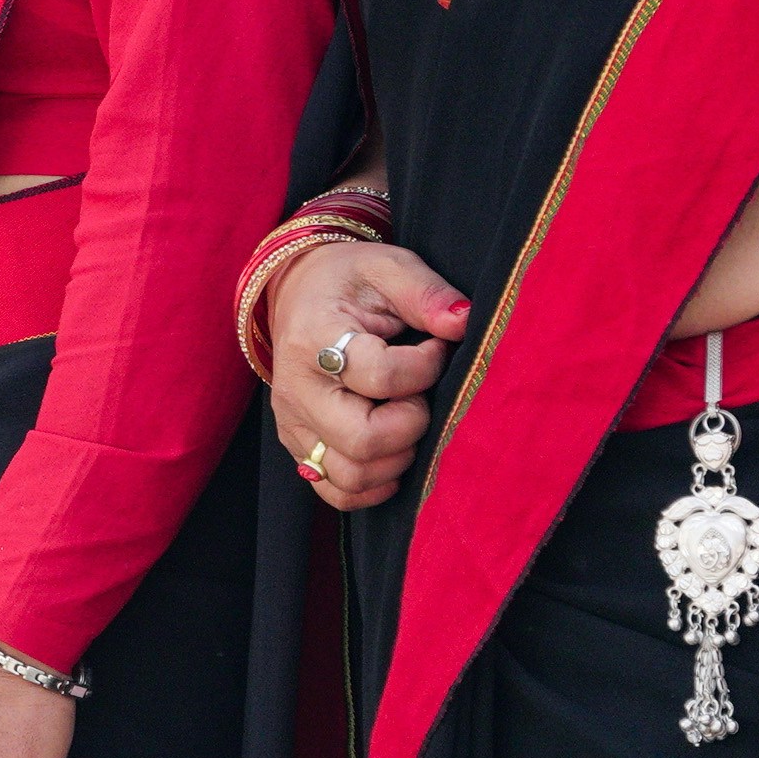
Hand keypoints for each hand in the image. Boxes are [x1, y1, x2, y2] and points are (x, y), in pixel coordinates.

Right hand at [262, 239, 470, 512]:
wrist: (297, 293)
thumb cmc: (349, 280)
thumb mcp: (388, 266)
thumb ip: (426, 292)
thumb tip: (464, 322)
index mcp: (314, 336)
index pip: (380, 376)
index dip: (425, 367)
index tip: (434, 347)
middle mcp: (297, 388)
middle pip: (363, 439)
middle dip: (413, 423)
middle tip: (420, 395)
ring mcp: (294, 423)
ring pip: (351, 474)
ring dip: (398, 457)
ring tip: (407, 419)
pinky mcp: (298, 445)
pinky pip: (334, 491)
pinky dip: (372, 487)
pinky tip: (394, 455)